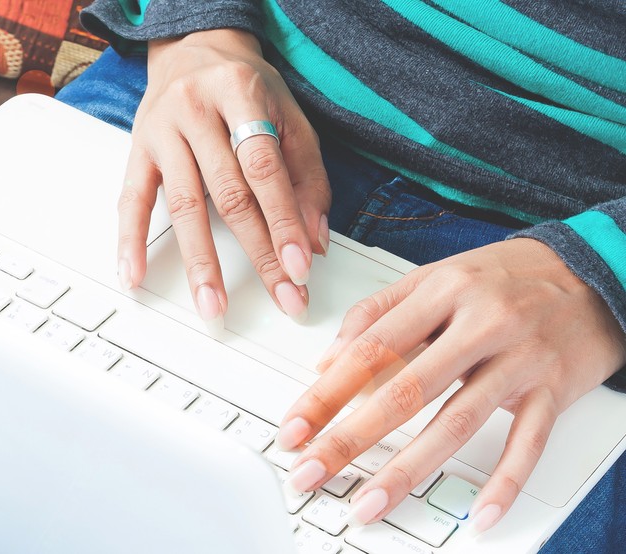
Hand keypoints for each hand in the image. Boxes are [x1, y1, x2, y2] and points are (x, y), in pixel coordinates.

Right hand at [116, 29, 330, 322]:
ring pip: (184, 205)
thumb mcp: (289, 116)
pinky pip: (132, 201)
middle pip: (228, 192)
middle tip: (280, 294)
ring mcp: (161, 131)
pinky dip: (131, 242)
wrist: (192, 50)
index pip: (264, 167)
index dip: (283, 219)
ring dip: (200, 262)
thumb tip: (314, 241)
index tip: (299, 264)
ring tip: (212, 304)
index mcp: (241, 93)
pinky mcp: (137, 151)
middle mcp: (196, 109)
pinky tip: (134, 275)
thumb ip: (308, 176)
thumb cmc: (244, 88)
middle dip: (258, 251)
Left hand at [276, 238, 625, 533]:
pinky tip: (477, 514)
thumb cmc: (505, 276)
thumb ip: (379, 313)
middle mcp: (481, 322)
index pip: (370, 348)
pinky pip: (527, 443)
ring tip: (370, 502)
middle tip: (312, 471)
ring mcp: (520, 358)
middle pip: (404, 390)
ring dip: (407, 469)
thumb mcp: (437, 276)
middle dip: (350, 438)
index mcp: (443, 290)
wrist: (594, 269)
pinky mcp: (555, 388)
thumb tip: (328, 360)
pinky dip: (503, 482)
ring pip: (456, 422)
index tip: (295, 426)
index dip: (327, 393)